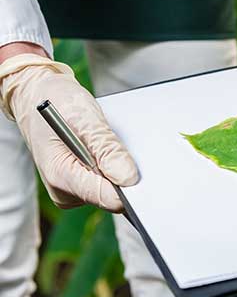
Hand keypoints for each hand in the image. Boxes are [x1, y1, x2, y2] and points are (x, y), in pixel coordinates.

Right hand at [0, 50, 137, 210]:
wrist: (39, 97)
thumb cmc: (57, 102)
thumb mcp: (84, 116)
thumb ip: (106, 149)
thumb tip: (128, 178)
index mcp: (60, 176)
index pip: (107, 198)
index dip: (128, 186)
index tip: (138, 170)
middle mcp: (64, 192)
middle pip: (111, 198)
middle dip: (121, 175)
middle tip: (116, 146)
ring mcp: (72, 193)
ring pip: (111, 192)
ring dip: (116, 170)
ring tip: (103, 144)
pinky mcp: (81, 189)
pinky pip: (107, 186)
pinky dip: (111, 170)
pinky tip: (102, 152)